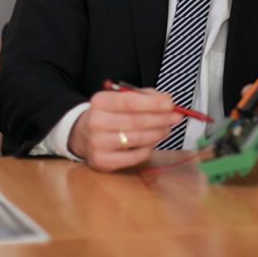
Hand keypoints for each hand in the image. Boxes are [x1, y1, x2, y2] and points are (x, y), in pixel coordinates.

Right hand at [67, 87, 182, 171]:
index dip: (153, 103)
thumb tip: (166, 100)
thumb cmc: (108, 115)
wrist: (81, 135)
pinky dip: (148, 149)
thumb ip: (143, 96)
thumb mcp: (119, 99)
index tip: (170, 104)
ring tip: (166, 129)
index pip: (130, 101)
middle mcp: (96, 122)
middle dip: (161, 119)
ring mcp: (97, 143)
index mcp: (100, 102)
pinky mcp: (102, 161)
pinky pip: (134, 157)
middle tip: (176, 117)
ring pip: (137, 139)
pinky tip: (153, 142)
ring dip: (157, 133)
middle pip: (135, 121)